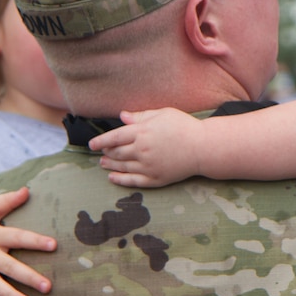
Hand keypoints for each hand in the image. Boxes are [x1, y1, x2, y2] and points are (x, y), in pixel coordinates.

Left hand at [89, 108, 203, 186]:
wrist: (203, 147)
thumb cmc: (184, 127)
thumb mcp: (162, 114)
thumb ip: (140, 116)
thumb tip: (122, 117)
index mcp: (142, 132)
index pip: (114, 137)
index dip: (101, 141)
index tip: (92, 144)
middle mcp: (142, 150)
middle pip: (116, 153)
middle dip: (106, 152)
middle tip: (101, 152)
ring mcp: (148, 166)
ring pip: (122, 167)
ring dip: (110, 165)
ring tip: (103, 163)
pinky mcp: (155, 179)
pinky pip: (132, 181)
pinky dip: (119, 180)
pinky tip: (112, 177)